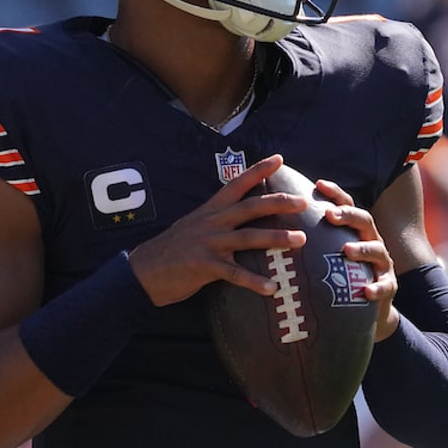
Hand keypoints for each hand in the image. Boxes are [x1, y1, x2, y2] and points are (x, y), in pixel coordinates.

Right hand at [127, 154, 307, 305]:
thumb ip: (217, 221)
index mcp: (210, 210)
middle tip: (303, 201)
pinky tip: (272, 288)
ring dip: (276, 238)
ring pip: (249, 237)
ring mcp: (208, 243)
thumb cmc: (172, 250)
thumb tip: (240, 219)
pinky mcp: (205, 266)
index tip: (279, 158)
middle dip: (279, 203)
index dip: (258, 170)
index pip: (237, 184)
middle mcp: (212, 223)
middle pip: (250, 207)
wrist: (143, 271)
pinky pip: (235, 274)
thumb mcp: (194, 226)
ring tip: (301, 240)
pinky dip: (255, 281)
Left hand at [313, 178, 398, 340]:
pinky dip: (377, 288)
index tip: (319, 184)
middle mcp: (372, 241)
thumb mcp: (329, 254)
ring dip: (362, 249)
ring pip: (377, 251)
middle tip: (330, 215)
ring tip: (346, 250)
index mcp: (356, 231)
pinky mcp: (388, 286)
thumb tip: (275, 220)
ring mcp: (382, 264)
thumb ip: (312, 238)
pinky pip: (385, 286)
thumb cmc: (342, 275)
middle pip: (365, 221)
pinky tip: (366, 292)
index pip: (347, 205)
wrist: (370, 308)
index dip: (336, 194)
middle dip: (348, 216)